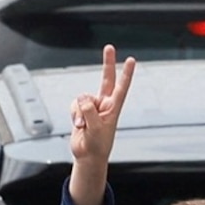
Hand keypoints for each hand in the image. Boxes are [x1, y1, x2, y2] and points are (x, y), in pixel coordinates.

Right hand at [65, 45, 132, 204]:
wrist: (87, 156)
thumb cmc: (97, 145)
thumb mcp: (96, 128)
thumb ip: (89, 110)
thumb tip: (82, 97)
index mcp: (114, 108)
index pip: (122, 87)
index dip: (126, 74)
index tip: (131, 60)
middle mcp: (104, 104)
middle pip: (106, 79)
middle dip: (107, 63)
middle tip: (109, 47)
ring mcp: (92, 107)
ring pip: (82, 98)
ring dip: (79, 112)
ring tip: (83, 126)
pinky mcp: (80, 111)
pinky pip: (74, 105)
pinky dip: (73, 114)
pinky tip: (77, 125)